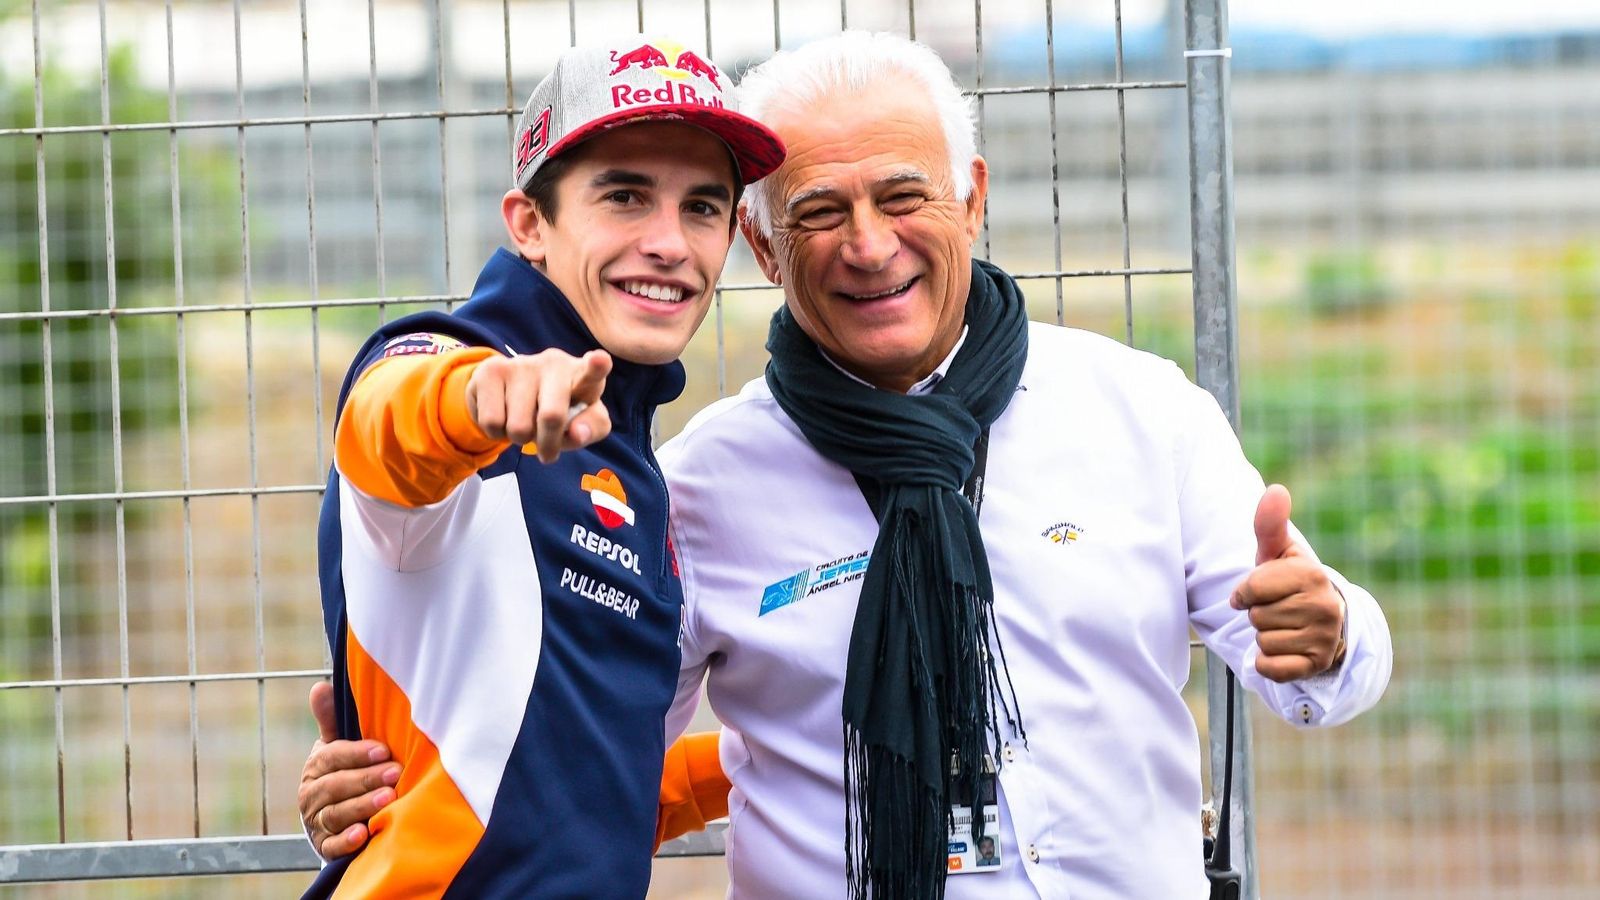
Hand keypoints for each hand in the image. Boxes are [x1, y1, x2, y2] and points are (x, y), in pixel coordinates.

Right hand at [298, 682, 401, 858]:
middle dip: (366, 779)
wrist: (332, 813)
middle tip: (395, 773)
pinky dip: (346, 841)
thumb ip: (331, 719)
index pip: (332, 757)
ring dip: (362, 806)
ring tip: (388, 799)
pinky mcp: (324, 845)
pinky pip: (332, 845)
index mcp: (315, 766)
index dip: (357, 753)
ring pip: (336, 814)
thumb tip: (320, 686)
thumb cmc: (342, 771)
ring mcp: (317, 821)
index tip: (383, 749)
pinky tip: (363, 833)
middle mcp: (311, 794)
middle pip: (335, 786)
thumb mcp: (336, 745)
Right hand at [466, 349, 612, 462]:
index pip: (592, 371)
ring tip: (524, 423)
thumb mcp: (583, 422)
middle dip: (548, 444)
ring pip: (518, 427)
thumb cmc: (558, 409)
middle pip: (551, 417)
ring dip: (520, 438)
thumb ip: (591, 429)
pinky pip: (492, 422)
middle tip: (547, 451)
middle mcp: (554, 363)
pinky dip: (497, 433)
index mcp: (582, 375)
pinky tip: (504, 417)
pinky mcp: (492, 370)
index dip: (597, 366)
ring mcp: (522, 364)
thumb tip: (577, 433)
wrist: (510, 392)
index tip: (600, 360)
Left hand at [1229, 484, 1346, 682]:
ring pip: (1263, 641)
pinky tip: (1284, 650)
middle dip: (1259, 614)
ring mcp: (1324, 637)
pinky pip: (1271, 668)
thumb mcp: (1278, 553)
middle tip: (1278, 609)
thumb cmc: (1290, 582)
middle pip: (1256, 616)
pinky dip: (1268, 663)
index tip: (1257, 592)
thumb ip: (1269, 525)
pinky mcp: (1317, 664)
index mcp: (1310, 574)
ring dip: (1265, 636)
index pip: (1250, 590)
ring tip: (1285, 626)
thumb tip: (1275, 490)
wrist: (1324, 621)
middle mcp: (1323, 605)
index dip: (1245, 593)